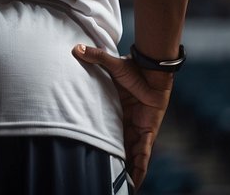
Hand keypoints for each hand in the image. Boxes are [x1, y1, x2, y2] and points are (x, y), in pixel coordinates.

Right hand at [73, 44, 173, 189]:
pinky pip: (143, 153)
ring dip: (129, 170)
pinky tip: (137, 182)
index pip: (111, 132)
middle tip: (110, 179)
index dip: (106, 144)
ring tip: (123, 187)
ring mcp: (139, 129)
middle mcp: (129, 123)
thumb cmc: (135, 69)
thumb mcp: (112, 66)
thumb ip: (95, 58)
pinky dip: (140, 167)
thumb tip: (76, 49)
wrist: (153, 70)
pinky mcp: (148, 132)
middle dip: (118, 163)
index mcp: (119, 111)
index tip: (98, 156)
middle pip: (121, 147)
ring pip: (132, 155)